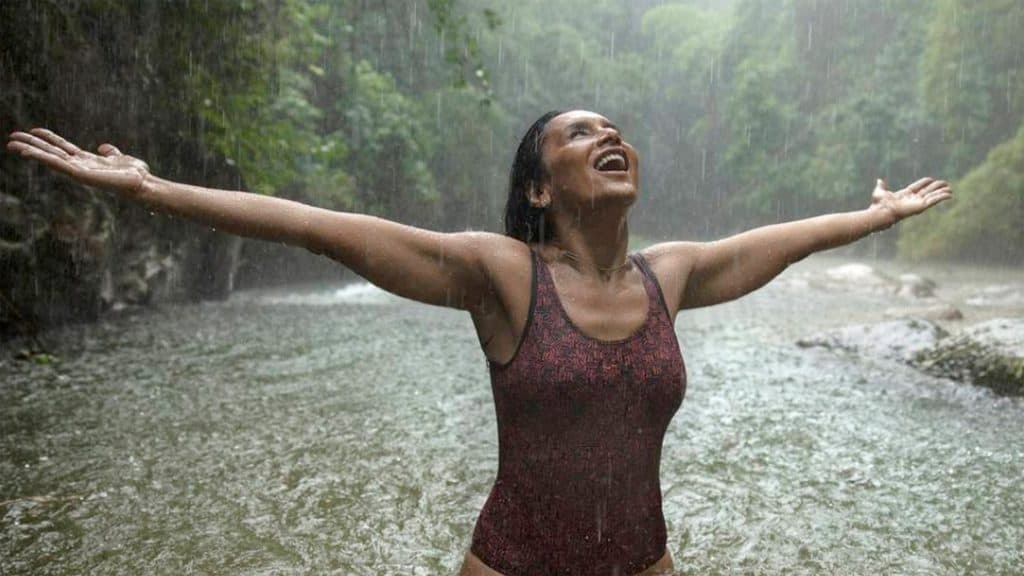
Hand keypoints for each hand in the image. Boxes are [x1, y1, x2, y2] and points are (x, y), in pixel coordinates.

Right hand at [6, 128, 150, 196]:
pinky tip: (30, 153)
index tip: (33, 130)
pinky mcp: (81, 176)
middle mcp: (80, 166)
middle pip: (51, 153)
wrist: (143, 184)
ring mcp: (79, 172)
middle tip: (11, 138)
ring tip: (12, 145)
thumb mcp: (119, 157)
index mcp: (86, 161)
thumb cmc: (133, 174)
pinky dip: (44, 159)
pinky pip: (59, 166)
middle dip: (31, 145)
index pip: (62, 148)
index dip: (48, 139)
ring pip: (50, 160)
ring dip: (31, 152)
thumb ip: (110, 151)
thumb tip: (104, 146)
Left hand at [871, 177, 952, 221]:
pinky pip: (934, 201)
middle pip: (927, 191)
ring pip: (932, 196)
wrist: (881, 211)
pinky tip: (949, 194)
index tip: (931, 179)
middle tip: (945, 183)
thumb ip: (881, 186)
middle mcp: (912, 199)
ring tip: (950, 189)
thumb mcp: (880, 192)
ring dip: (942, 192)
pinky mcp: (921, 206)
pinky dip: (942, 197)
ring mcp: (917, 202)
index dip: (924, 182)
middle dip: (936, 187)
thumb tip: (879, 180)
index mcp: (905, 194)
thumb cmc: (879, 204)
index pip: (917, 187)